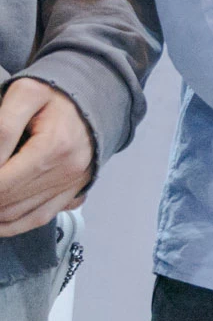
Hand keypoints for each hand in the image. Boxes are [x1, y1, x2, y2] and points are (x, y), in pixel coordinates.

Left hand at [0, 78, 92, 236]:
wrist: (94, 99)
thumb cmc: (57, 95)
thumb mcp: (25, 94)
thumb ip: (3, 126)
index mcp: (55, 147)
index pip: (2, 181)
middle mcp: (66, 170)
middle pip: (7, 200)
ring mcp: (71, 184)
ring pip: (18, 214)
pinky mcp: (73, 192)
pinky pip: (39, 218)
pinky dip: (12, 226)